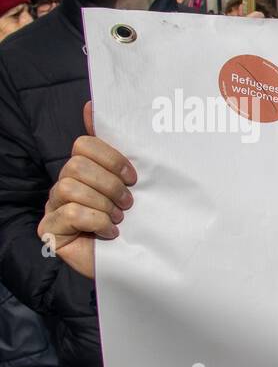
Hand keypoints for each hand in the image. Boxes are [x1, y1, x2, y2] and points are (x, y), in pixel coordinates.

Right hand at [36, 102, 136, 279]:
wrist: (138, 263)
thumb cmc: (138, 223)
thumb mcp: (135, 184)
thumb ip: (119, 149)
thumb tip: (91, 104)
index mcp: (84, 170)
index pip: (84, 143)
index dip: (111, 157)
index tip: (133, 177)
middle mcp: (64, 185)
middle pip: (77, 165)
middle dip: (110, 185)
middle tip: (129, 203)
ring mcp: (54, 208)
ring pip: (71, 187)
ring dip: (104, 205)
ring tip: (119, 219)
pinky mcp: (51, 230)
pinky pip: (71, 213)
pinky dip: (97, 222)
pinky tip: (110, 233)